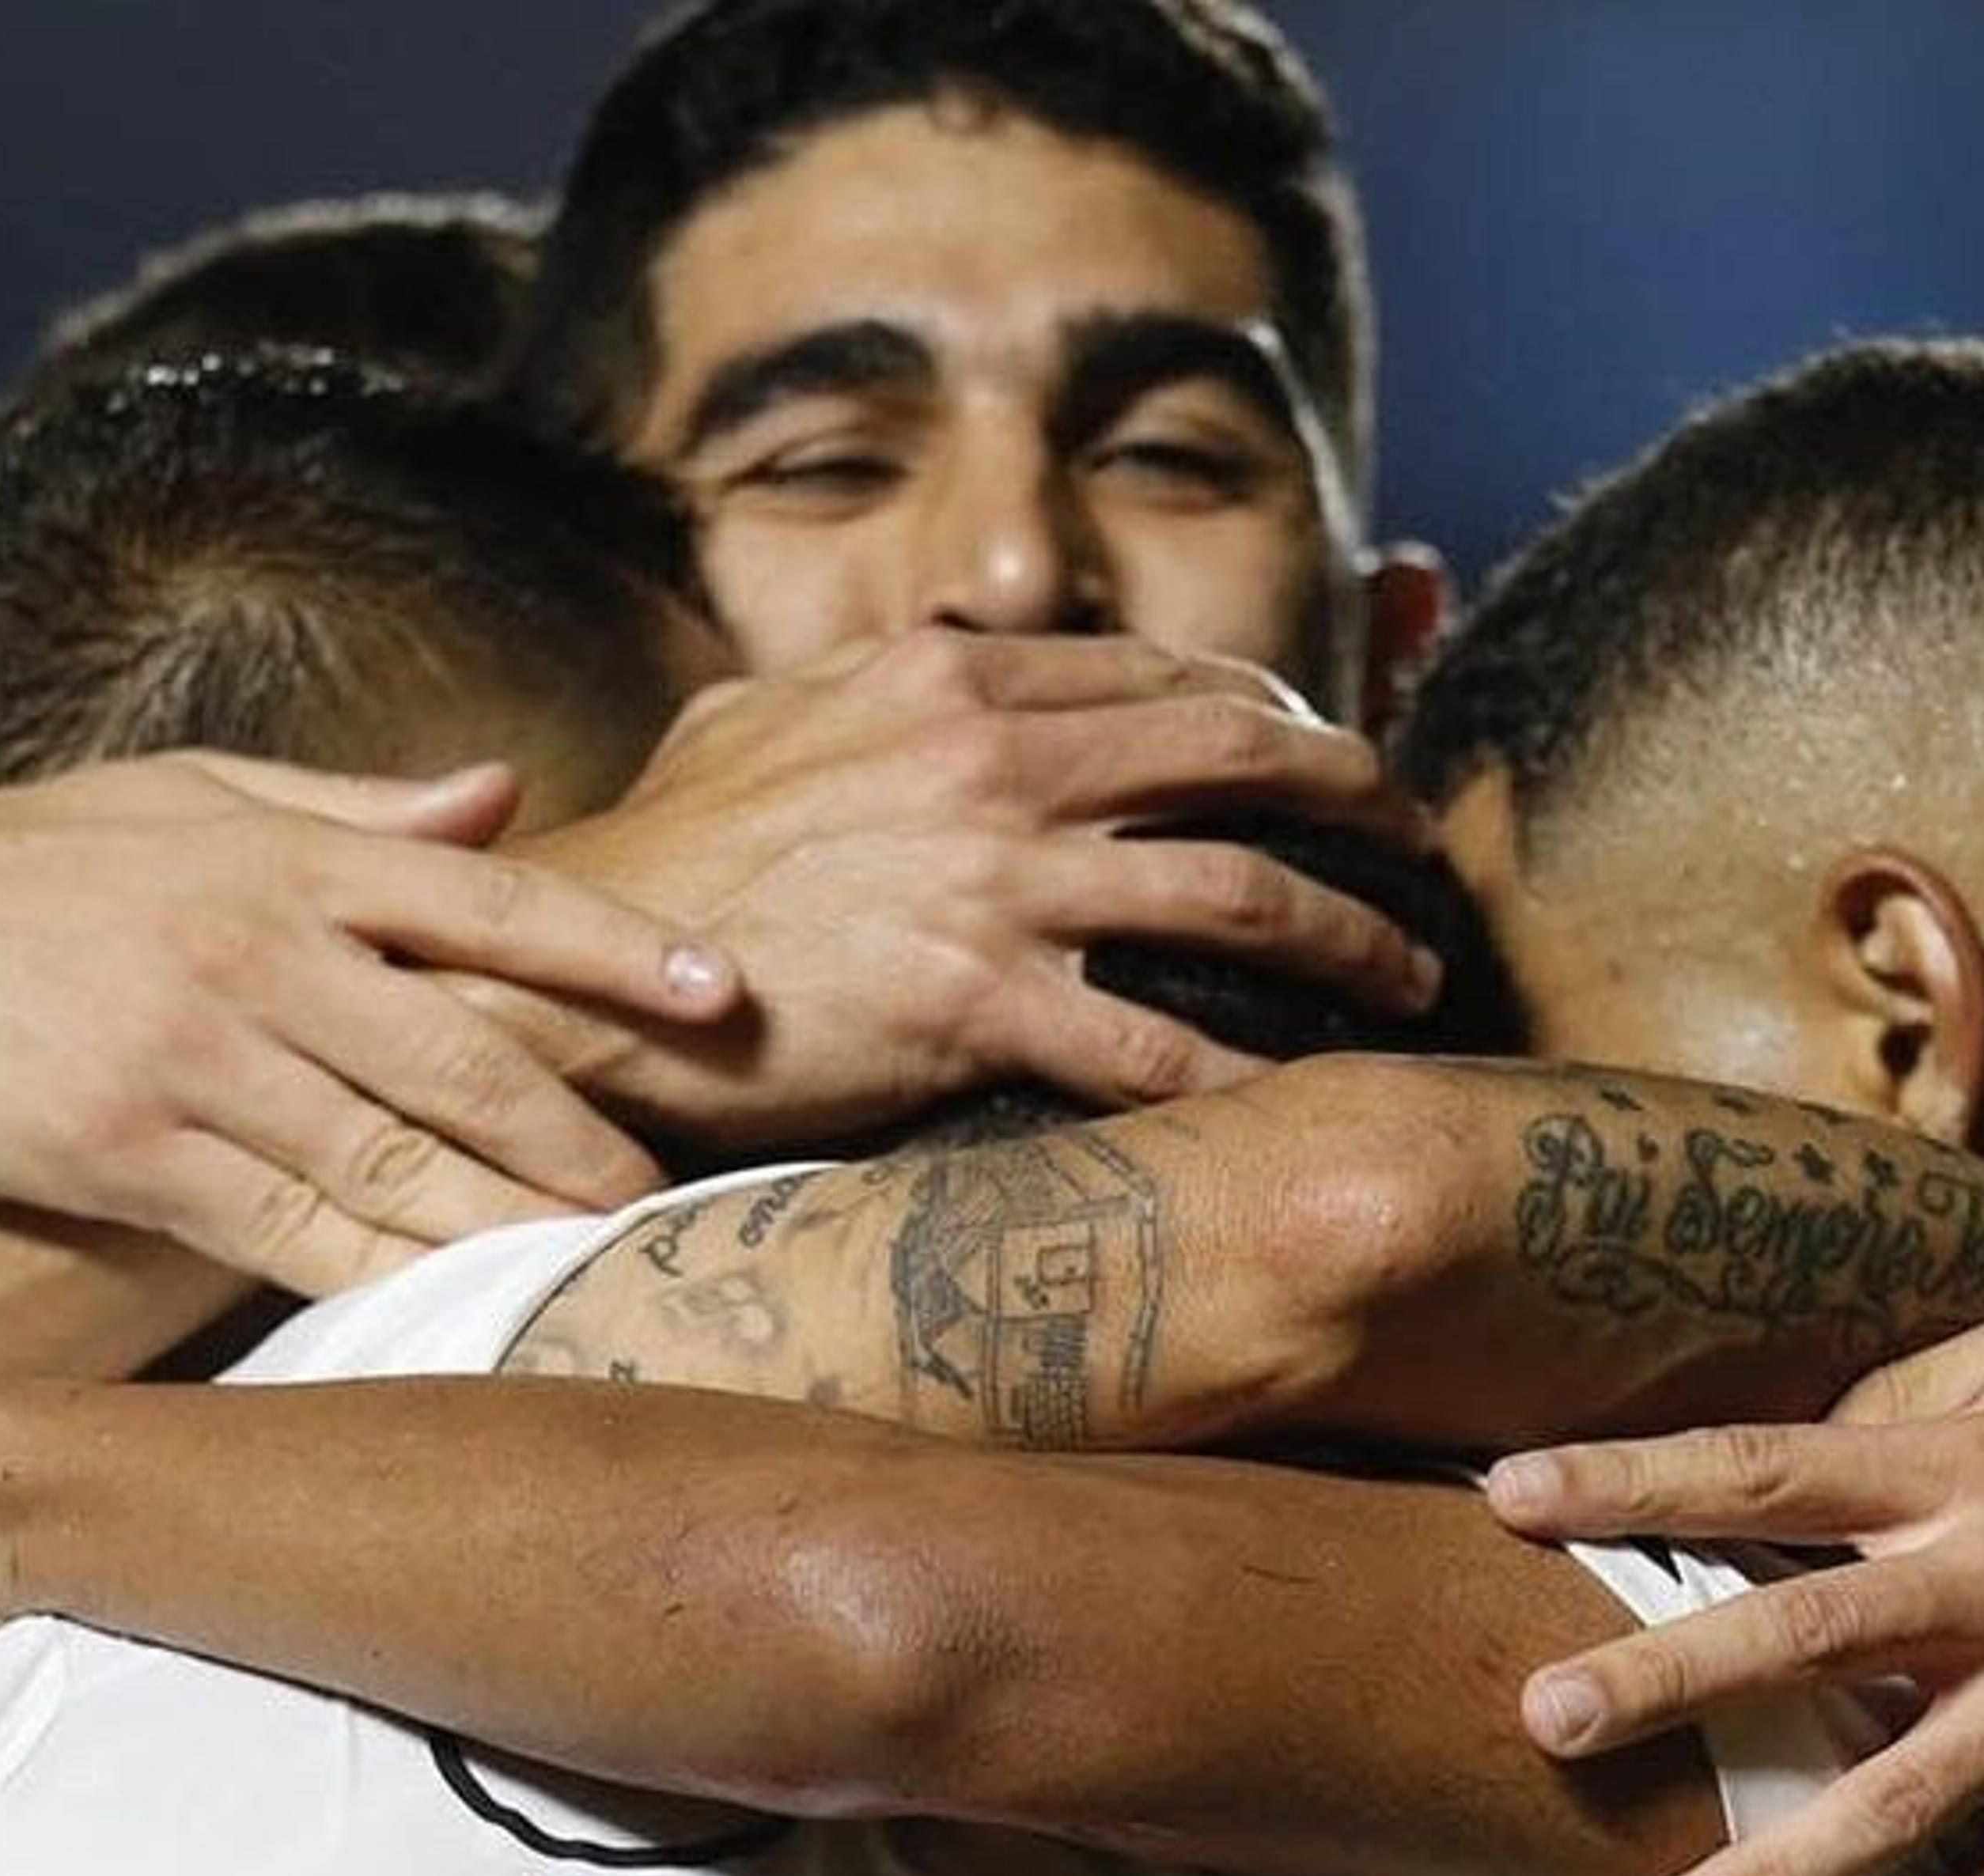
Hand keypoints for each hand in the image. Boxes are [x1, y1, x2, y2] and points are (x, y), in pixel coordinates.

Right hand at [0, 751, 739, 1292]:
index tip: (723, 993)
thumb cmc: (19, 860)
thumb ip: (358, 804)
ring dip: (509, 1222)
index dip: (621, 950)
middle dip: (583, 1135)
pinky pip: (287, 1233)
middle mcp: (263, 955)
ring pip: (395, 1162)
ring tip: (604, 1263)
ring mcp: (197, 1061)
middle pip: (470, 1058)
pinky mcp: (128, 1155)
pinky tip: (455, 1310)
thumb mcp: (189, 794)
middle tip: (673, 1191)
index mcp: (290, 858)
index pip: (497, 901)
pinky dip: (381, 1277)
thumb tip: (506, 792)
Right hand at [509, 630, 1439, 1146]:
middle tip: (1412, 838)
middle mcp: (994, 765)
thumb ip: (853, 689)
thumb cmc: (660, 857)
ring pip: (1238, 895)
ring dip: (1349, 940)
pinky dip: (1246, 1081)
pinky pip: (1155, 1050)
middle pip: (1238, 755)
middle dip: (1354, 793)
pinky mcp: (977, 1008)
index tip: (1316, 750)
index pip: (1158, 673)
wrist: (571, 970)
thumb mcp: (755, 724)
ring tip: (1409, 977)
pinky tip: (1301, 1102)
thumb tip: (906, 665)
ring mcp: (995, 885)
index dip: (1267, 707)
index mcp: (947, 681)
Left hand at [1482, 1307, 1983, 1875]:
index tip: (1510, 1490)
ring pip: (1909, 1792)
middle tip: (1545, 1714)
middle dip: (1668, 1677)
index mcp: (1972, 1466)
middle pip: (1809, 1630)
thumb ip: (1914, 1388)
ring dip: (1784, 1859)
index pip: (1767, 1464)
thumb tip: (1796, 1431)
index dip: (1632, 1480)